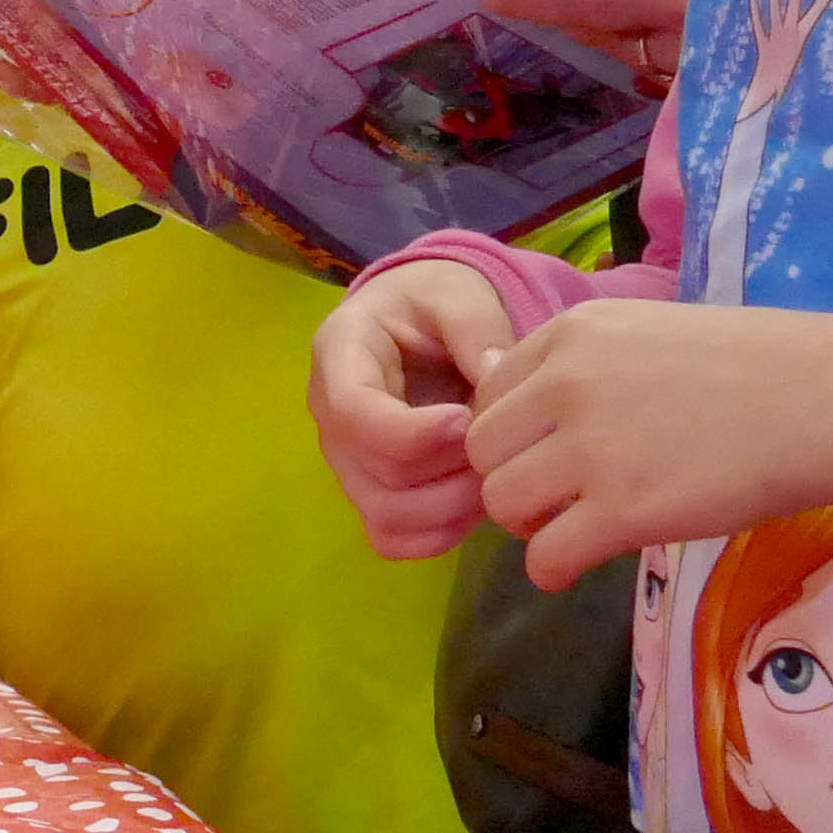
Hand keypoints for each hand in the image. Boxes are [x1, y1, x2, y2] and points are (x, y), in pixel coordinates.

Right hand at [314, 260, 518, 557]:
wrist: (423, 321)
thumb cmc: (435, 302)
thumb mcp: (457, 294)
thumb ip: (477, 329)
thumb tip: (493, 381)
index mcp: (339, 356)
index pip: (354, 414)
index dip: (413, 432)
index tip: (467, 420)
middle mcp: (331, 418)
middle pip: (377, 474)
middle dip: (448, 472)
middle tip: (501, 449)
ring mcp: (348, 462)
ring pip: (386, 516)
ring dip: (450, 509)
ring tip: (494, 476)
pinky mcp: (371, 493)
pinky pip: (392, 538)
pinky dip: (438, 535)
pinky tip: (475, 506)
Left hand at [463, 299, 832, 575]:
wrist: (826, 401)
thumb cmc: (758, 365)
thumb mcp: (651, 331)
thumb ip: (584, 363)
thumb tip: (523, 401)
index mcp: (573, 334)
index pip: (488, 391)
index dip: (512, 431)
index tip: (547, 451)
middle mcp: (566, 385)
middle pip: (481, 449)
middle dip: (510, 477)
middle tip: (558, 495)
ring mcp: (591, 450)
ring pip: (500, 503)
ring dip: (529, 523)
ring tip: (575, 525)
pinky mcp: (622, 512)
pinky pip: (544, 556)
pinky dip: (553, 568)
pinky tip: (580, 562)